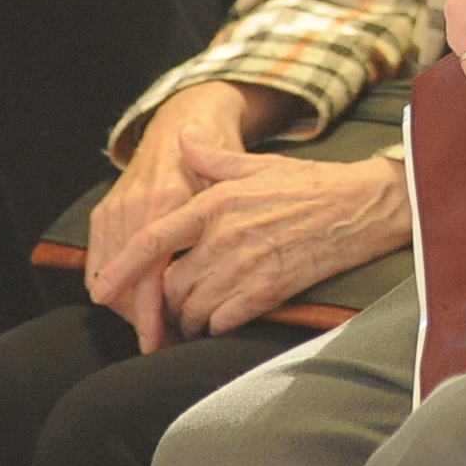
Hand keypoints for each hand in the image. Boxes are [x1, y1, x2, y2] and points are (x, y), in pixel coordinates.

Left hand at [88, 80, 284, 351]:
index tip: (101, 289)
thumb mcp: (258, 164)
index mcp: (217, 201)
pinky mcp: (270, 289)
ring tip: (195, 314)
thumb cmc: (311, 184)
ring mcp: (247, 264)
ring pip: (192, 306)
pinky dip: (215, 325)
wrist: (364, 206)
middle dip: (164, 300)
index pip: (154, 240)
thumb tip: (182, 140)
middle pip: (168, 284)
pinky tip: (222, 318)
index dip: (122, 268)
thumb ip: (213, 157)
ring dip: (188, 317)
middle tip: (170, 304)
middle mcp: (225, 234)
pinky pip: (222, 320)